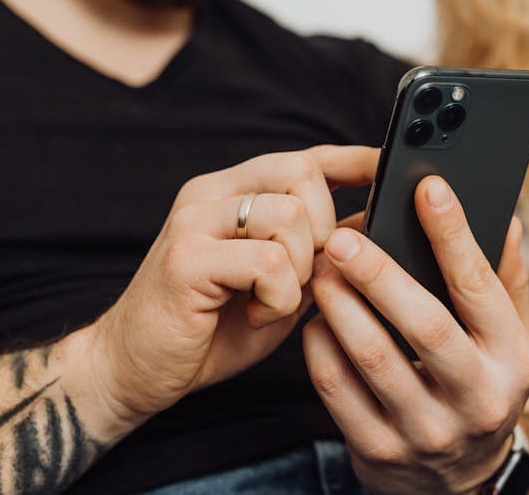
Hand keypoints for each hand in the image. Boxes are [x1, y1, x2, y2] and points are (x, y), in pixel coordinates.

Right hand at [83, 146, 377, 420]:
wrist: (137, 370)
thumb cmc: (213, 328)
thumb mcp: (281, 283)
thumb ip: (318, 250)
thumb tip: (372, 224)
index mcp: (235, 193)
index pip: (305, 158)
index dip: (352, 161)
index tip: (390, 167)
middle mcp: (212, 195)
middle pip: (303, 174)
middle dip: (325, 230)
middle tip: (305, 275)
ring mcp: (195, 221)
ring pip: (291, 217)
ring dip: (300, 271)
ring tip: (271, 300)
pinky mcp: (187, 258)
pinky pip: (269, 262)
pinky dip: (278, 298)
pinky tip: (253, 314)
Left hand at [302, 176, 528, 494]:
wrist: (456, 482)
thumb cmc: (479, 386)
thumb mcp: (508, 341)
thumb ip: (505, 281)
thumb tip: (505, 220)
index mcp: (514, 361)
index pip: (482, 289)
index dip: (454, 235)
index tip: (429, 189)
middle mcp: (477, 400)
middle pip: (425, 325)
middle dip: (380, 274)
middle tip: (344, 237)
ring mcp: (427, 432)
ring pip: (373, 358)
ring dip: (340, 305)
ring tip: (321, 268)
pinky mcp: (379, 451)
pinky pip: (336, 389)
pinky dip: (320, 345)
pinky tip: (314, 316)